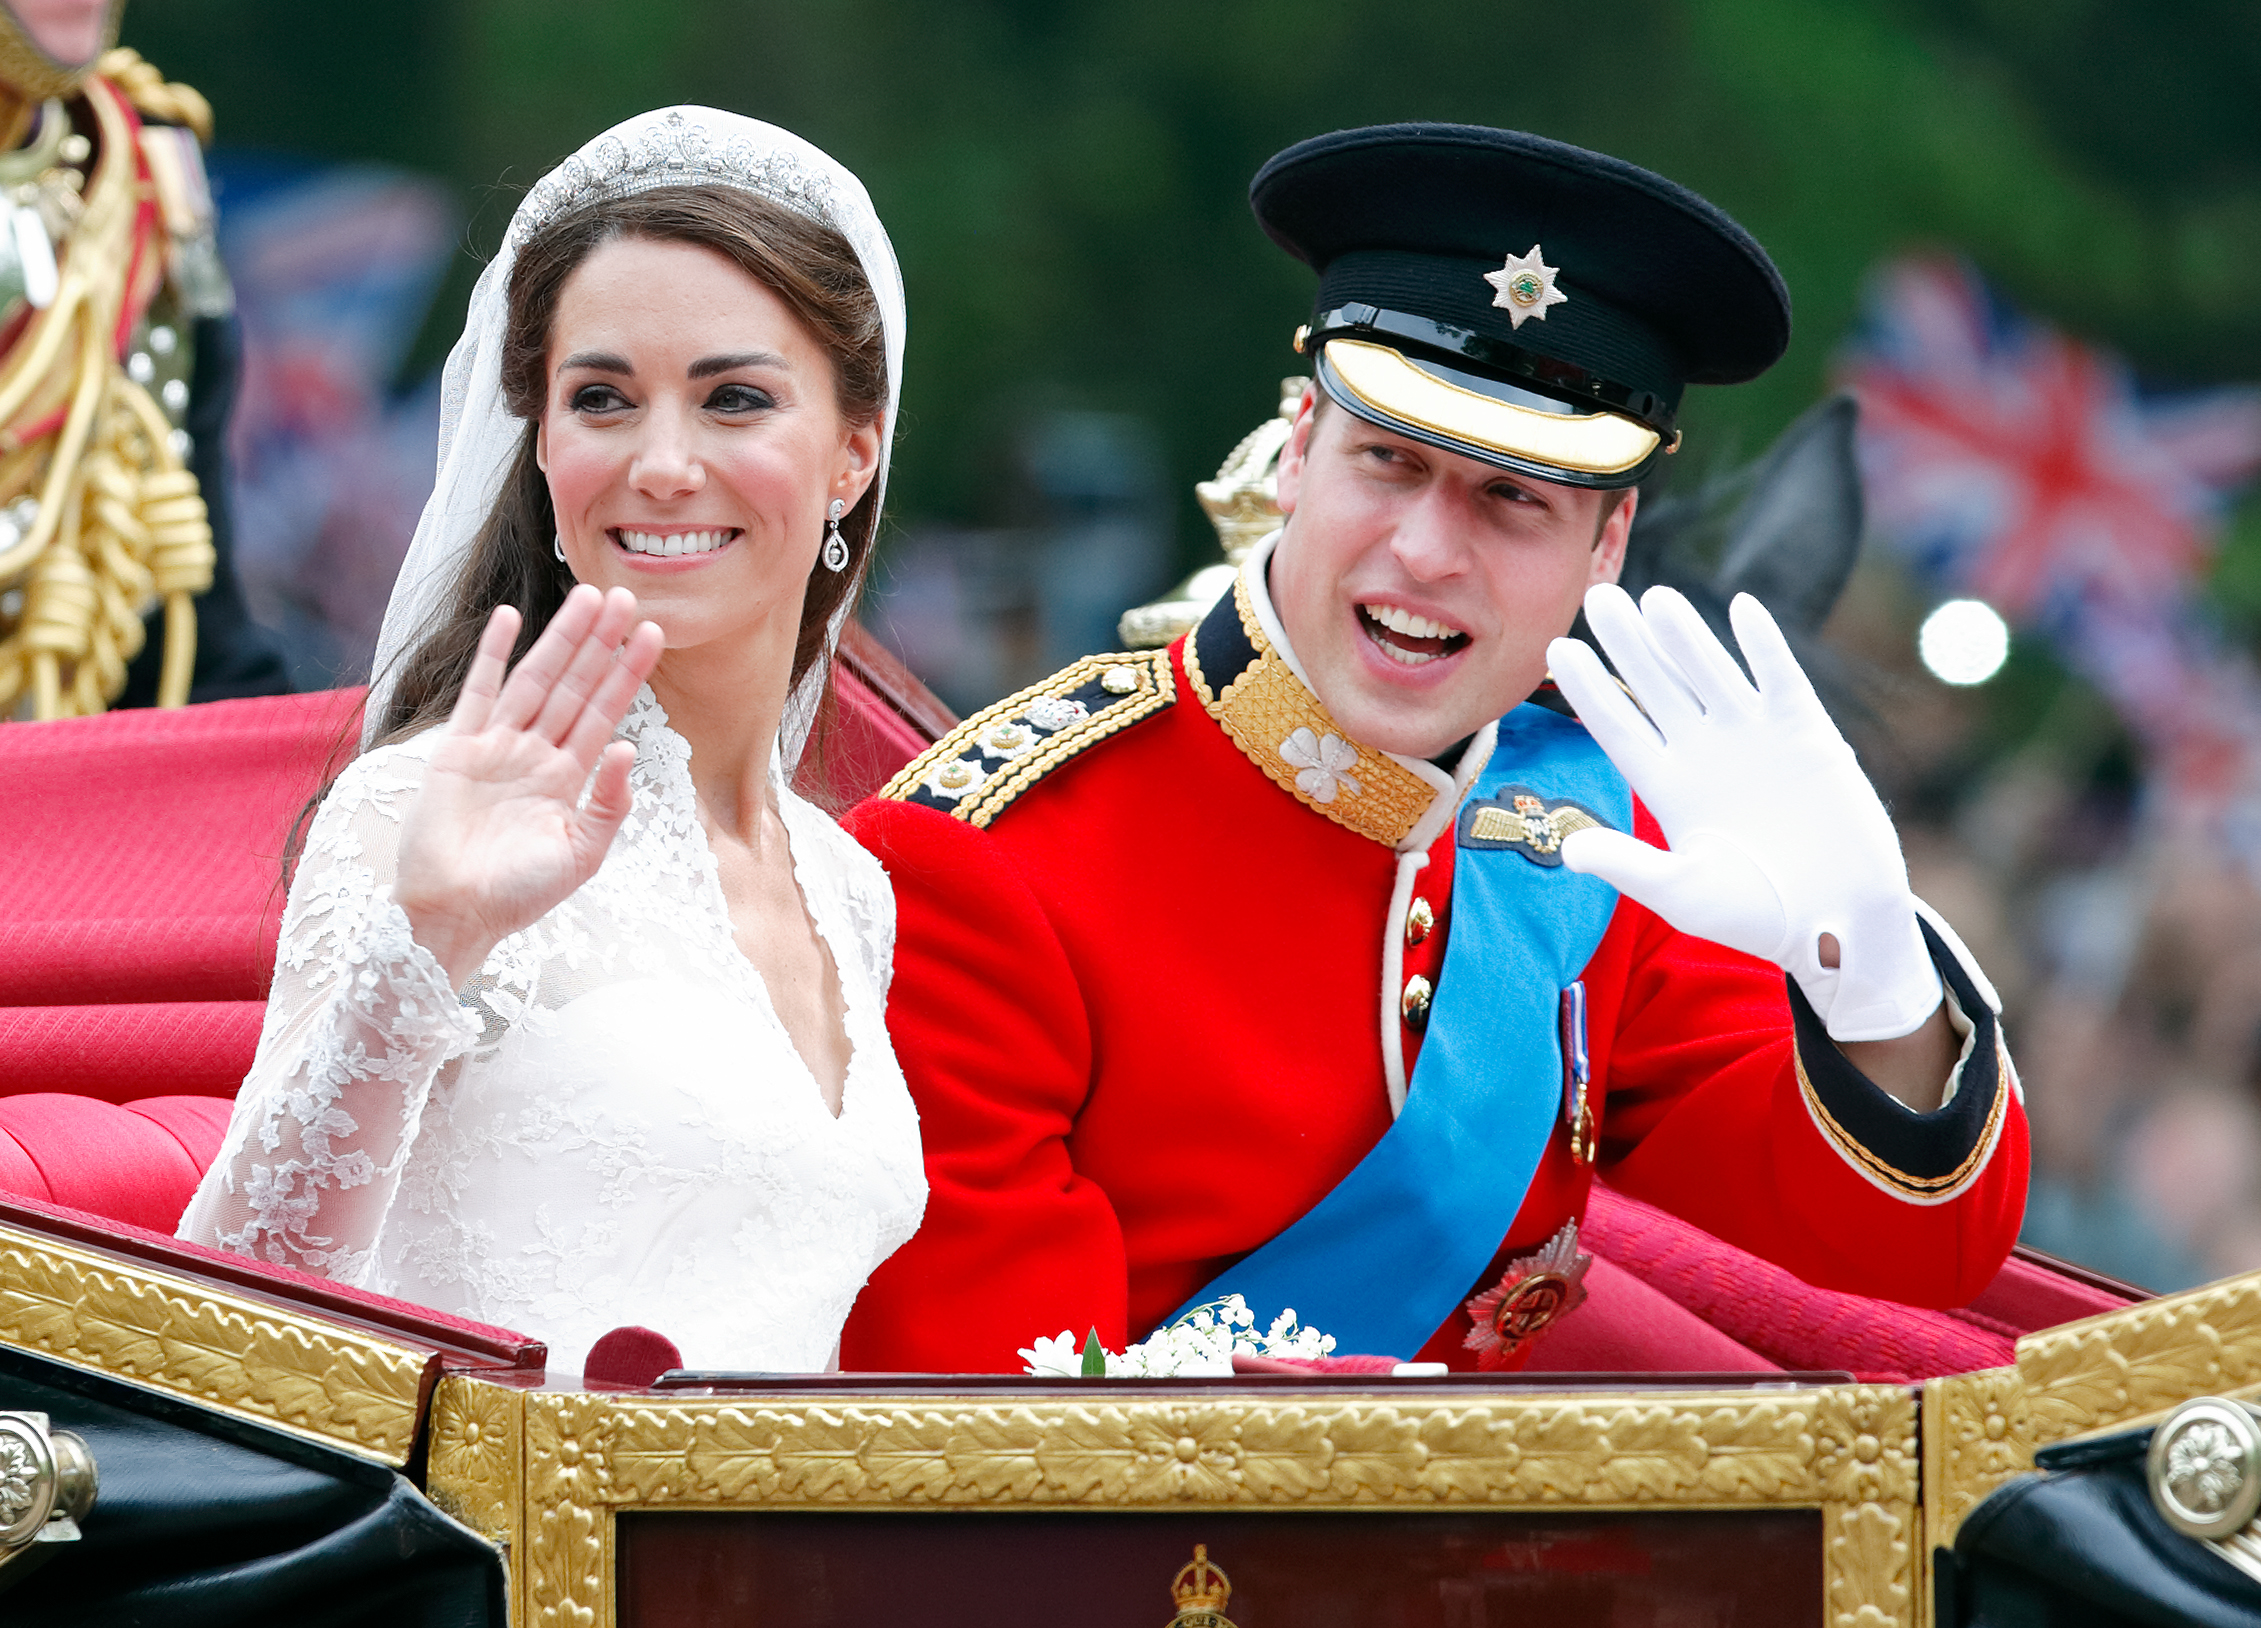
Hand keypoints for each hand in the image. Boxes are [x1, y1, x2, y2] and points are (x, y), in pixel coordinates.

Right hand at [393, 585, 664, 986]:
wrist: (455, 914)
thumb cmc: (518, 895)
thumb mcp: (582, 855)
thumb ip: (609, 803)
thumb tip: (628, 746)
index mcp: (568, 778)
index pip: (605, 713)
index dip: (628, 673)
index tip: (653, 634)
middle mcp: (536, 755)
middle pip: (575, 685)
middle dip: (601, 643)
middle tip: (627, 596)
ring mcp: (497, 748)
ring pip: (537, 680)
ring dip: (561, 638)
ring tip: (588, 597)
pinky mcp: (458, 749)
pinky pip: (480, 693)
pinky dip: (493, 656)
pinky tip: (511, 619)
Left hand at [1546, 584, 1941, 1042]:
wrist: (1839, 923)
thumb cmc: (1757, 916)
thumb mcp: (1684, 893)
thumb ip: (1630, 867)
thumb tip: (1569, 850)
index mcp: (1667, 786)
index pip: (1618, 726)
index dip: (1589, 689)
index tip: (1556, 649)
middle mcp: (1703, 753)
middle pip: (1655, 686)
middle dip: (1627, 644)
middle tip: (1596, 595)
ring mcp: (1754, 739)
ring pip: (1710, 673)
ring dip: (1684, 636)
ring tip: (1654, 596)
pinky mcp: (1807, 735)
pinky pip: (1780, 680)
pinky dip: (1763, 647)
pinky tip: (1742, 608)